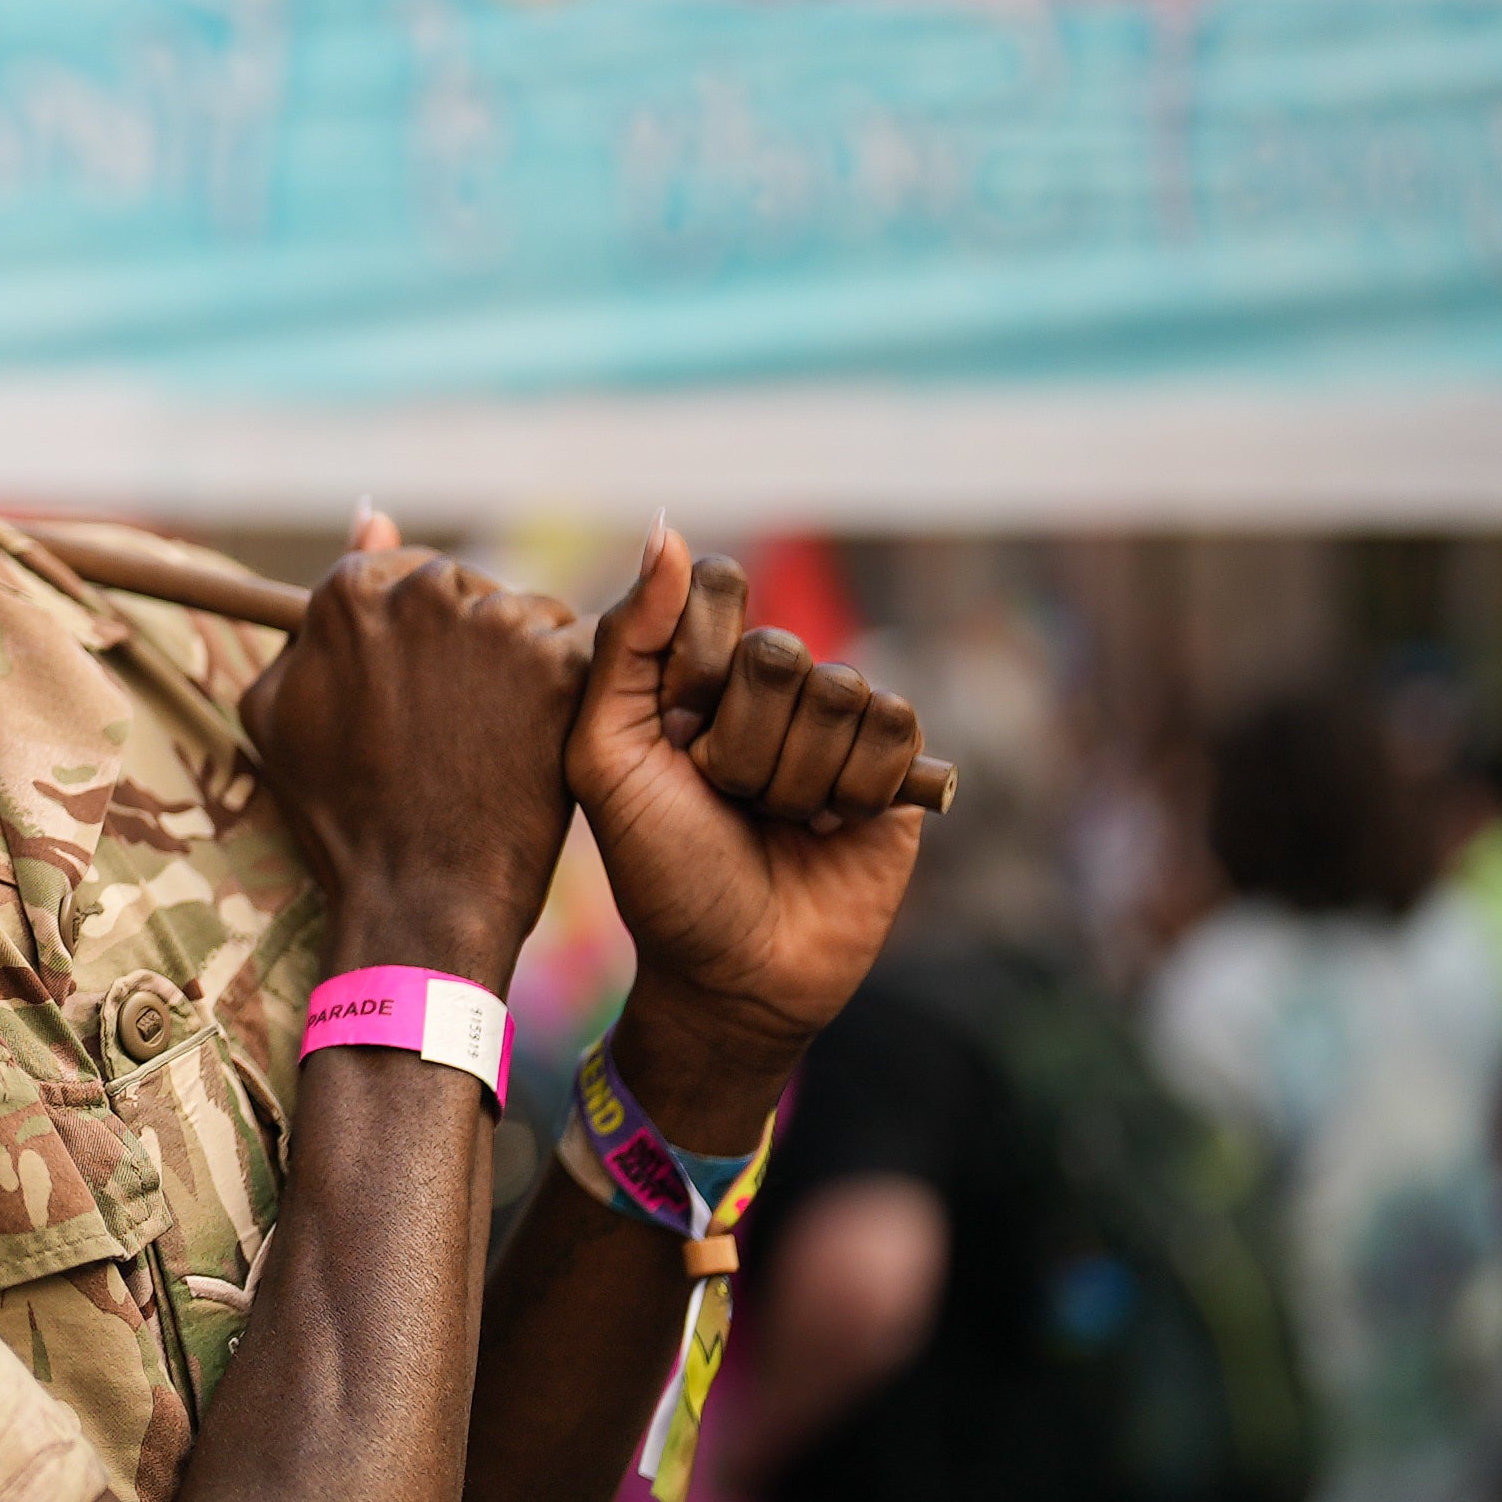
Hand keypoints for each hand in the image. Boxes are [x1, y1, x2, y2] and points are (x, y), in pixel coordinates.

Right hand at [238, 515, 584, 992]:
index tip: (421, 689)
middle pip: (463, 589)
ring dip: (519, 665)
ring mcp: (495, 627)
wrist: (419, 897)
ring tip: (495, 743)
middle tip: (459, 726)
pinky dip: (565, 691)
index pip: (397, 572)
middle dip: (467, 642)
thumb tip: (372, 517)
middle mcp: (423, 593)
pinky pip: (578, 648)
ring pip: (524, 615)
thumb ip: (314, 612)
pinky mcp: (559, 667)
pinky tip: (537, 743)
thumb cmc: (340, 814)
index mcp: (348, 594)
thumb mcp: (280, 711)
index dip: (413, 636)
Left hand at [564, 532, 922, 1138]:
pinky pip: (894, 728)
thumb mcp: (605, 757)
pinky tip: (830, 827)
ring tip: (775, 821)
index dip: (696, 666)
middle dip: (743, 743)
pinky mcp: (896, 763)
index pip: (717, 589)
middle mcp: (765, 685)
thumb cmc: (659, 868)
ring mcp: (833, 720)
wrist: (734, 972)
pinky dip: (854, 790)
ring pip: (840, 692)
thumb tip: (665, 530)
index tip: (673, 736)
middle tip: (725, 798)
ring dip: (798, 777)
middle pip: (779, 652)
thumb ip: (625, 641)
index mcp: (690, 668)